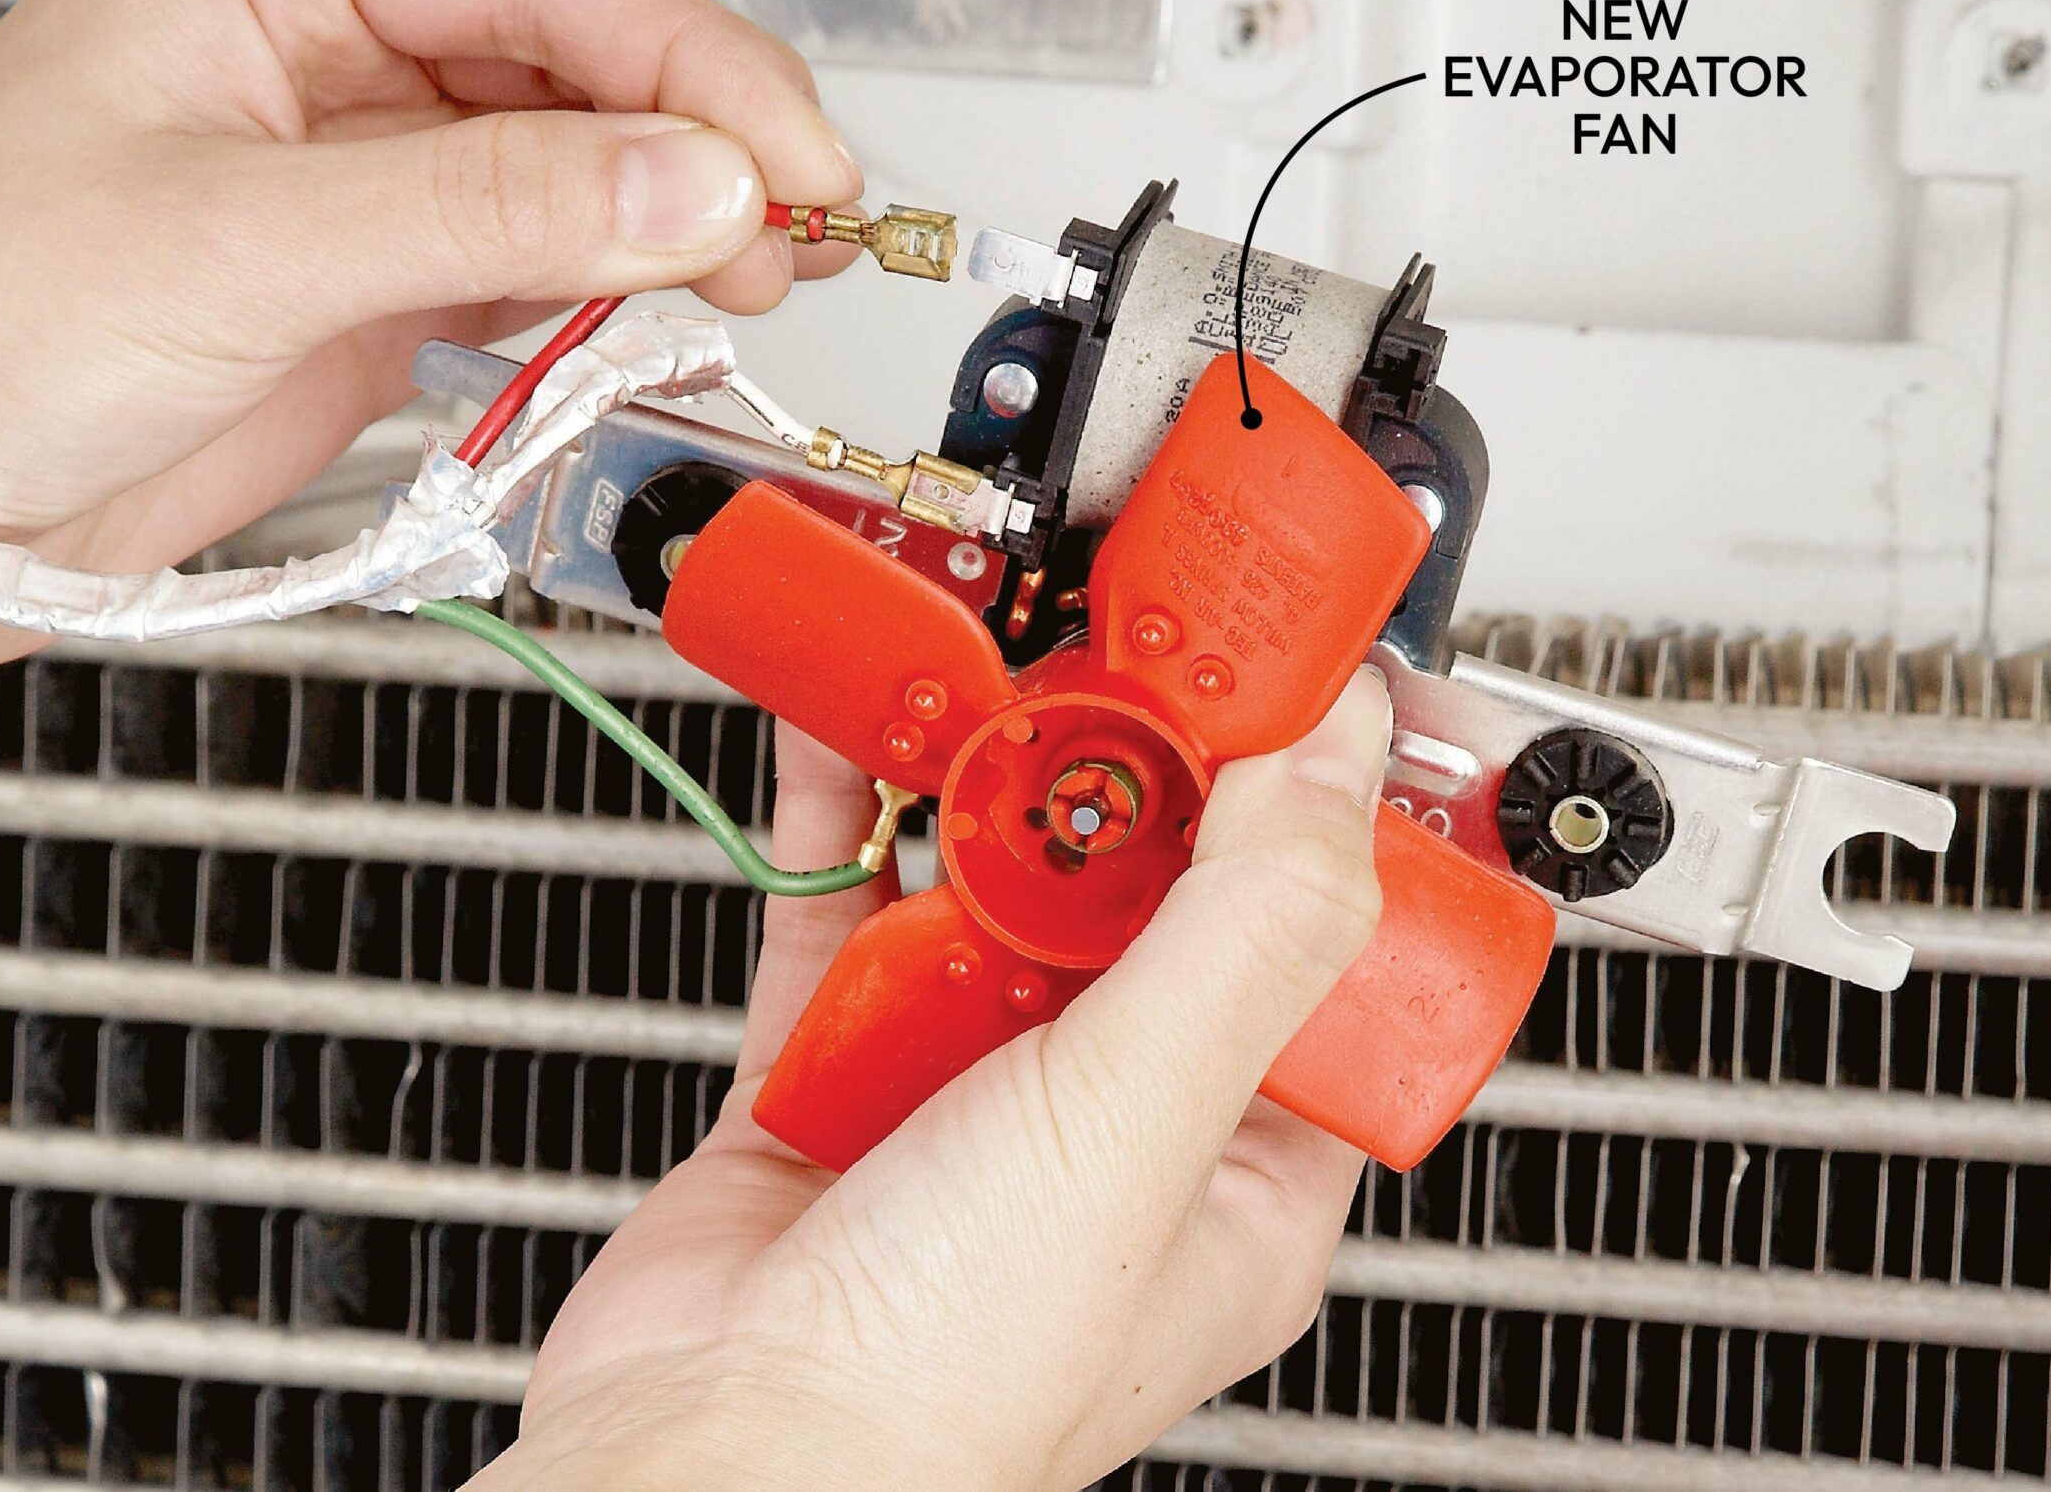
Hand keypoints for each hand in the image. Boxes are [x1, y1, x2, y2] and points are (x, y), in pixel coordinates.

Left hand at [0, 0, 860, 834]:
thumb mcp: (247, 245)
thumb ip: (493, 207)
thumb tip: (696, 180)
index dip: (686, 62)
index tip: (788, 158)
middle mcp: (315, 48)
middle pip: (571, 59)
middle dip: (696, 140)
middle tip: (791, 227)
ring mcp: (351, 168)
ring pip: (568, 161)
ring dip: (670, 218)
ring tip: (754, 278)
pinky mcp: (369, 278)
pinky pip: (531, 257)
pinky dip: (608, 289)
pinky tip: (662, 311)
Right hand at [488, 671, 1395, 1491]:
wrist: (706, 1465)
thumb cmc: (939, 1387)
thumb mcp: (1144, 1120)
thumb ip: (1247, 925)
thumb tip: (1343, 755)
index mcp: (1246, 1165)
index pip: (1327, 950)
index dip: (1323, 809)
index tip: (1297, 679)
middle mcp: (1118, 1125)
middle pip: (1154, 890)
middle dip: (1130, 761)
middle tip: (1122, 641)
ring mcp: (974, 1091)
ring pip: (1001, 879)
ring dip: (990, 770)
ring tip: (988, 662)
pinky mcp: (841, 1069)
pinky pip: (857, 900)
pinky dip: (855, 807)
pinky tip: (861, 727)